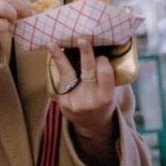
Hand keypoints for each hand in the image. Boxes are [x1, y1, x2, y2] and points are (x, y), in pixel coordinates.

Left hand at [47, 39, 118, 164]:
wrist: (92, 126)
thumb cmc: (104, 102)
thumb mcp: (112, 93)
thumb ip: (109, 76)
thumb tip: (110, 46)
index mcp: (106, 97)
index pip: (105, 74)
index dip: (102, 61)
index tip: (101, 55)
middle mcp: (91, 100)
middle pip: (88, 72)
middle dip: (86, 54)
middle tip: (82, 39)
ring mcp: (75, 101)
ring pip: (68, 73)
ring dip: (60, 56)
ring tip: (53, 43)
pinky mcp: (63, 101)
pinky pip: (61, 79)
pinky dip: (58, 64)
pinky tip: (52, 50)